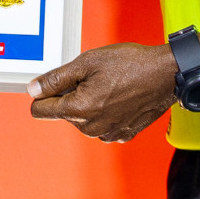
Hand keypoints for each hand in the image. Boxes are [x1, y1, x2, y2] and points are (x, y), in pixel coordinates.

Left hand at [26, 42, 177, 142]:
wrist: (166, 74)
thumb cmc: (130, 65)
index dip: (43, 93)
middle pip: (64, 113)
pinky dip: (105, 111)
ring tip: (108, 85)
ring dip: (88, 104)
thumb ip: (56, 79)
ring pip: (83, 119)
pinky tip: (118, 96)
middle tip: (91, 77)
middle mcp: (91, 128)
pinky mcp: (122, 135)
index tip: (54, 82)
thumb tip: (34, 89)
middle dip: (71, 95)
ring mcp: (108, 134)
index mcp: (79, 110)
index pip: (40, 110)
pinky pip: (102, 125)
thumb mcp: (86, 63)